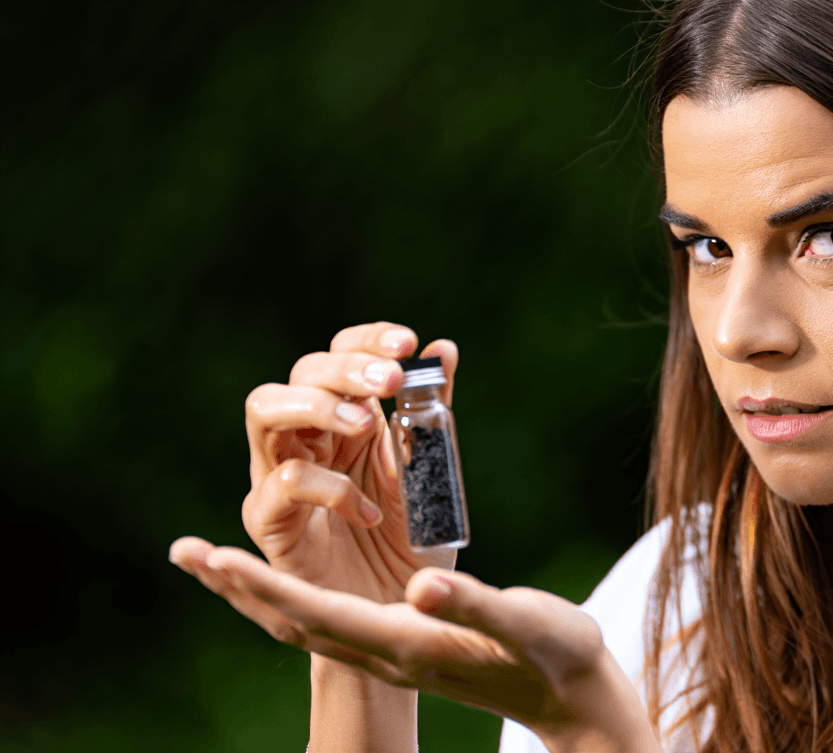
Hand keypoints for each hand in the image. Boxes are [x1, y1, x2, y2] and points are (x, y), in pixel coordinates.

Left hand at [169, 540, 660, 752]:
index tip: (211, 555)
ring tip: (216, 563)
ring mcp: (395, 653)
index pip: (317, 612)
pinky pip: (333, 620)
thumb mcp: (522, 623)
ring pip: (307, 623)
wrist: (575, 698)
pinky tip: (292, 577)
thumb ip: (470, 606)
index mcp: (407, 643)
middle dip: (238, 588)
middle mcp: (388, 652)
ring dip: (258, 592)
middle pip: (294, 621)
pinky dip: (297, 595)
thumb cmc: (555, 655)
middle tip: (185, 553)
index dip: (262, 584)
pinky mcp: (407, 645)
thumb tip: (418, 588)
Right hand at [240, 321, 457, 602]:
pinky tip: (369, 510)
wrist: (404, 619)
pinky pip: (281, 484)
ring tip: (366, 424)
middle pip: (301, 372)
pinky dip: (328, 487)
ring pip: (265, 410)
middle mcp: (307, 438)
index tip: (408, 343)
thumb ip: (431, 413)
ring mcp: (279, 476)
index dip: (366, 340)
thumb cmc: (414, 543)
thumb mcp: (430, 472)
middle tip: (390, 380)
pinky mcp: (268, 521)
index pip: (339, 355)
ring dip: (317, 406)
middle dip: (345, 368)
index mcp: (346, 419)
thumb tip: (442, 349)